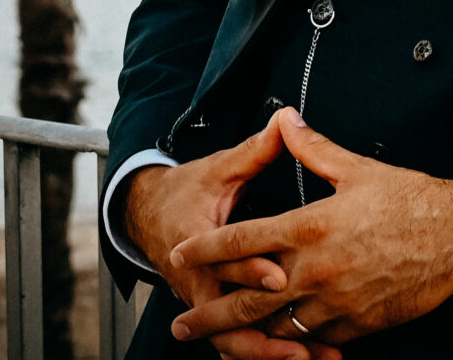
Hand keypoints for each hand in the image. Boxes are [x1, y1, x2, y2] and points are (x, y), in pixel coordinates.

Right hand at [123, 118, 329, 356]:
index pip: (225, 261)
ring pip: (234, 342)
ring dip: (271, 356)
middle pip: (229, 318)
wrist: (147, 216)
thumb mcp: (217, 169)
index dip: (251, 270)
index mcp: (195, 244)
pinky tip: (305, 359)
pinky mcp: (215, 318)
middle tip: (305, 347)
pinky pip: (239, 345)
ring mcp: (205, 304)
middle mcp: (198, 282)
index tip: (281, 274)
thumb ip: (254, 151)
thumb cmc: (186, 191)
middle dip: (267, 335)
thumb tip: (285, 118)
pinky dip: (267, 355)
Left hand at [166, 109, 452, 346]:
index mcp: (311, 227)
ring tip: (221, 338)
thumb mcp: (357, 168)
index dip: (205, 248)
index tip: (180, 252)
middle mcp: (316, 270)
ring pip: (276, 328)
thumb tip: (286, 120)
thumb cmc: (411, 199)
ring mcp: (336, 303)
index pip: (242, 240)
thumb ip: (313, 149)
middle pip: (247, 299)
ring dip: (246, 333)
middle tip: (181, 325)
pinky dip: (291, 342)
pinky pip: (312, 340)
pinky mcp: (357, 324)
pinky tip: (278, 340)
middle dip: (209, 315)